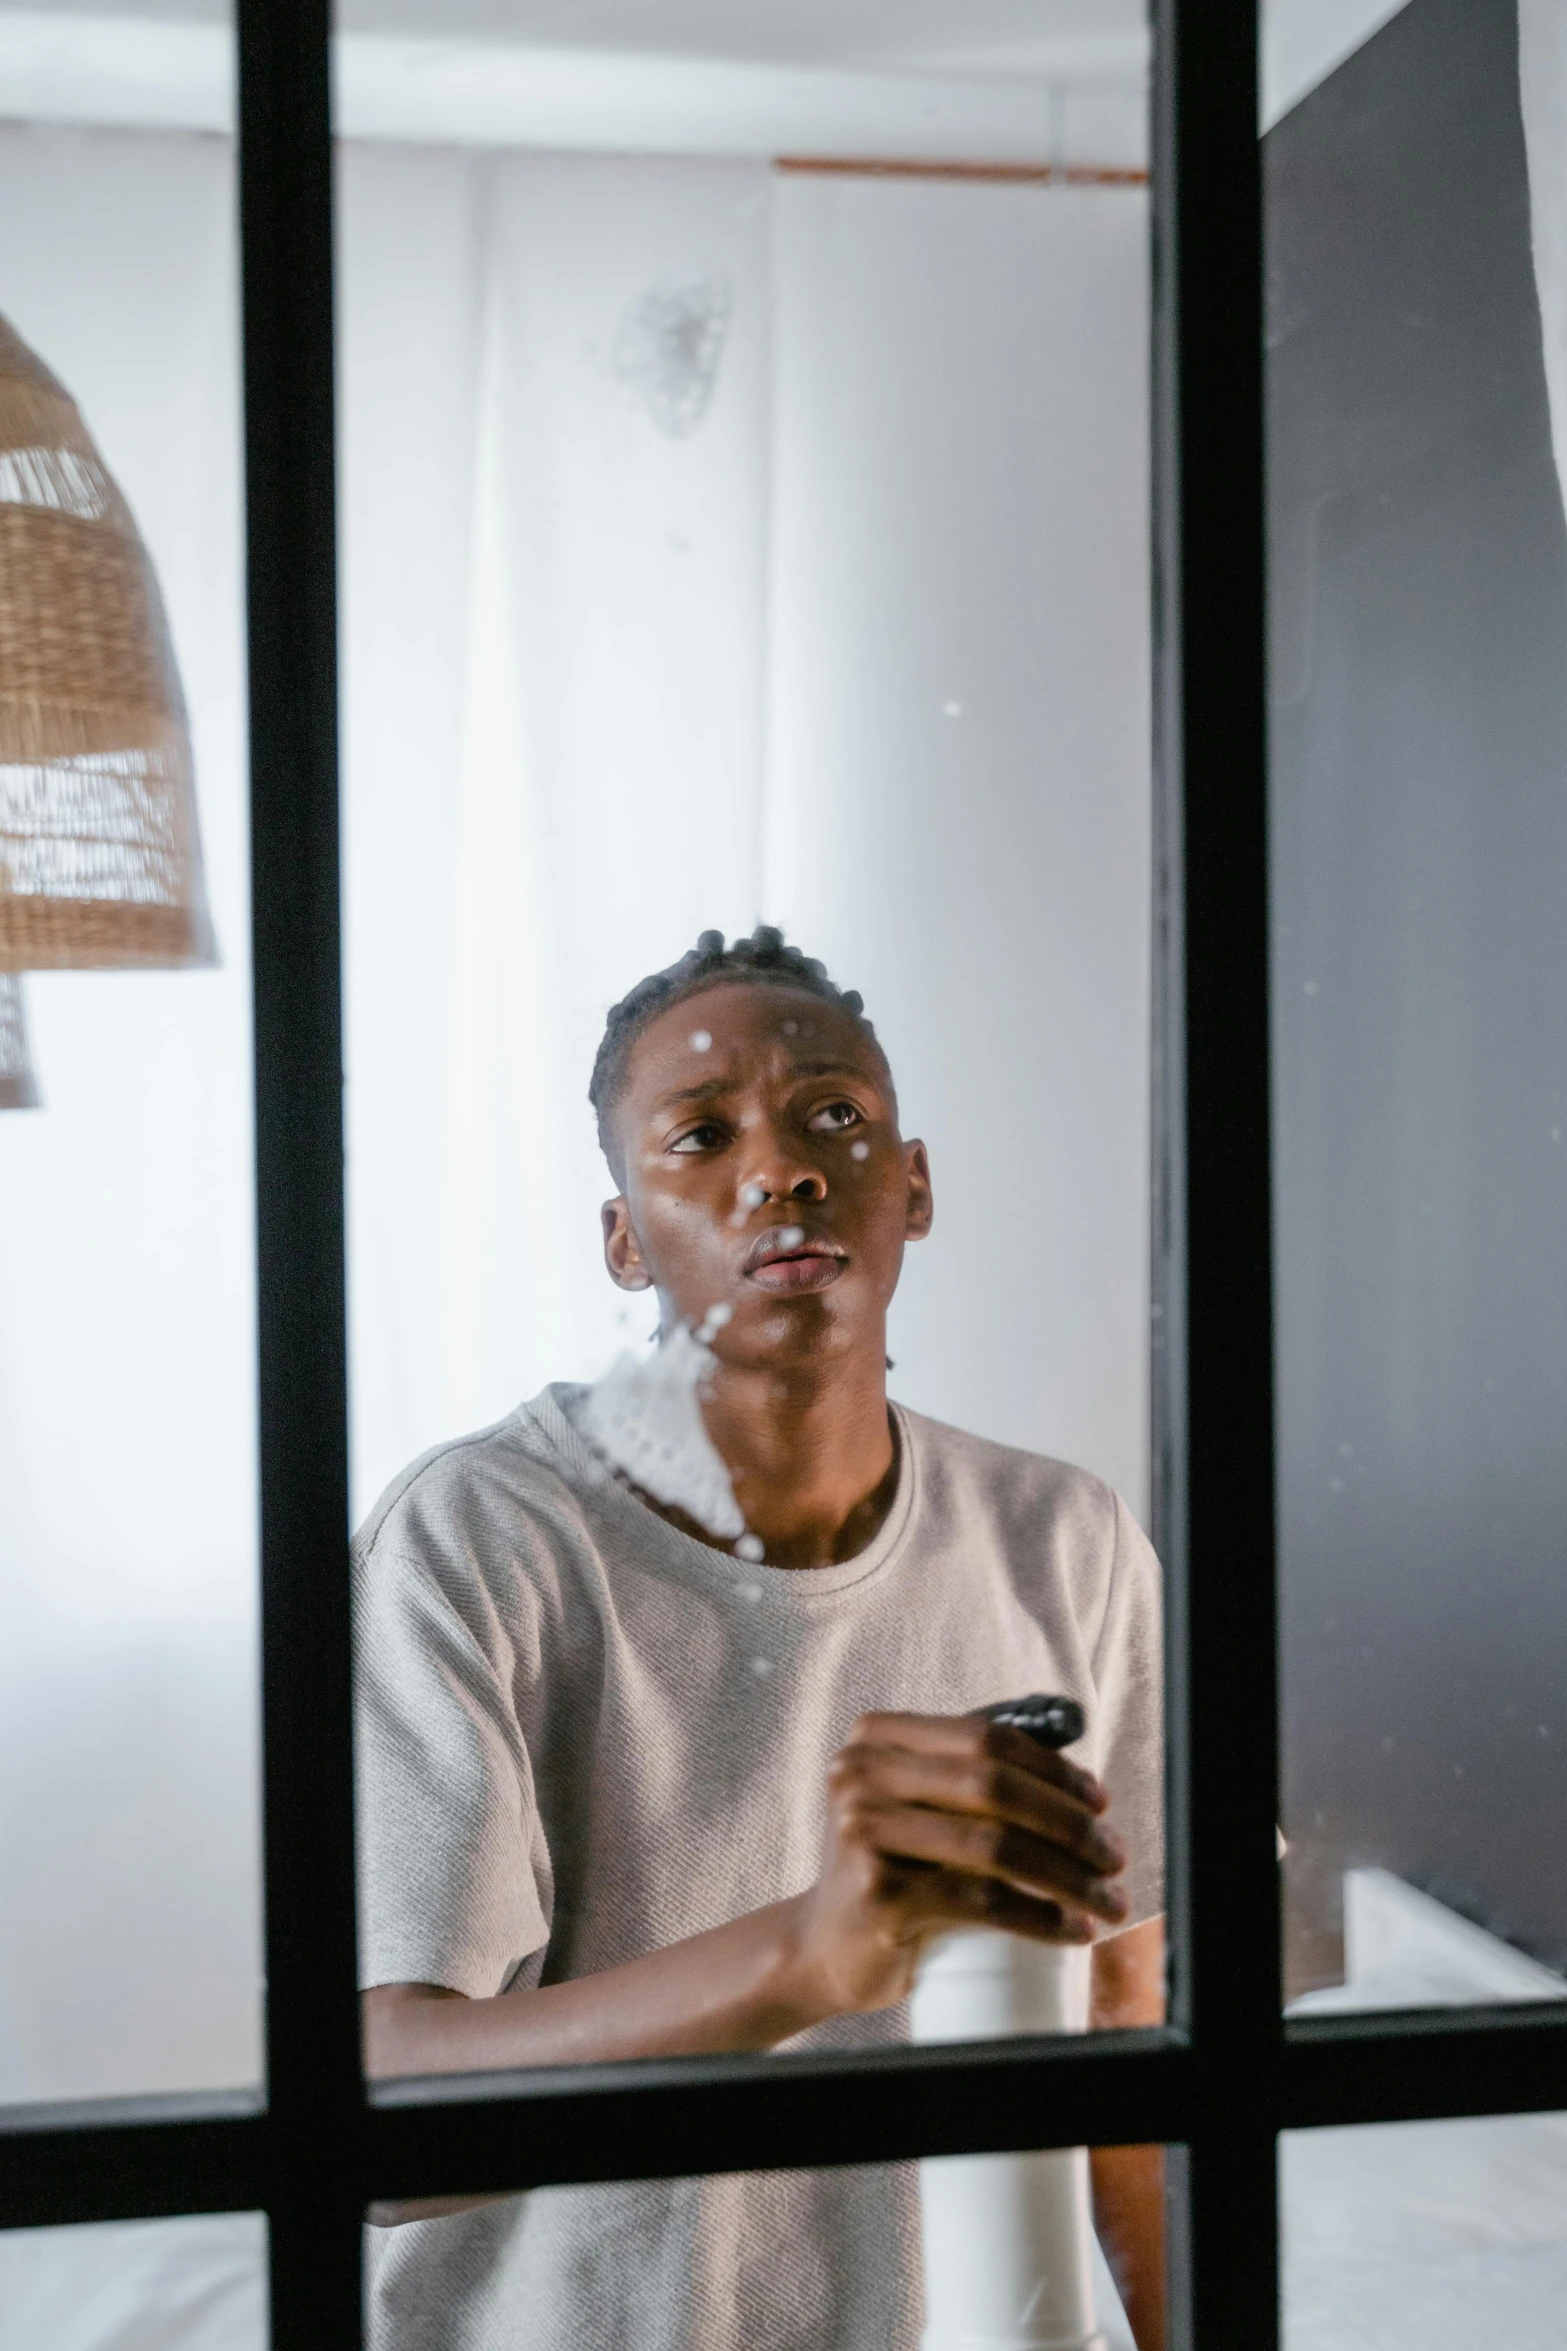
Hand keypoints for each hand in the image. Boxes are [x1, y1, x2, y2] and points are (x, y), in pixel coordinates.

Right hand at [786, 1711, 1130, 2016]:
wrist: (821, 1946)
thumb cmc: (891, 1869)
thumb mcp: (915, 1805)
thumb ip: (969, 1776)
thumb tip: (1075, 1777)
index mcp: (877, 1738)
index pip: (986, 1736)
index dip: (1053, 1767)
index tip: (1100, 1802)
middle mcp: (861, 1774)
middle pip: (995, 1787)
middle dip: (1070, 1823)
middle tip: (1114, 1855)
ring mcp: (864, 1832)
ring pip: (995, 1847)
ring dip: (1069, 1876)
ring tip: (1108, 1899)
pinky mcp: (879, 1894)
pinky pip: (982, 1901)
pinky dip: (1040, 1917)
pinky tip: (1073, 1929)